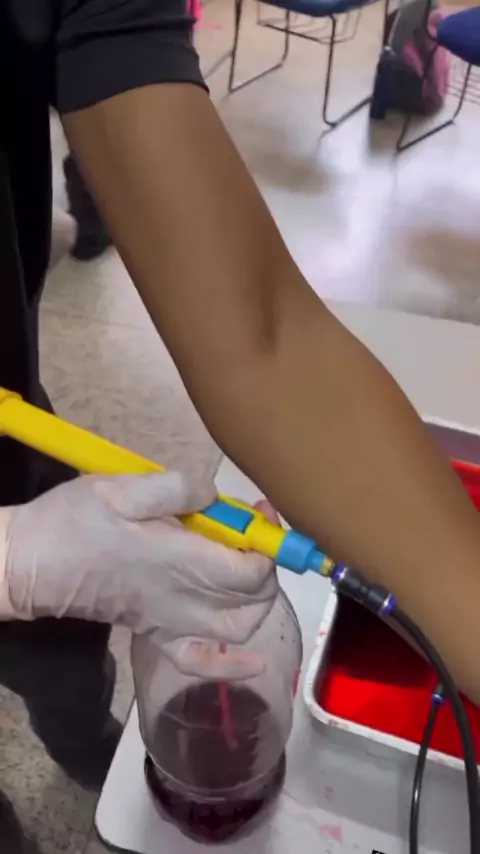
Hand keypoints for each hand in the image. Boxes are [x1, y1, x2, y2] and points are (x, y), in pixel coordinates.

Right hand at [2, 473, 277, 663]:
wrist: (30, 564)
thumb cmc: (75, 521)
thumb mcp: (124, 487)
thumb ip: (178, 488)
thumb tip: (217, 496)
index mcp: (181, 560)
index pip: (251, 568)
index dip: (267, 543)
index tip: (258, 512)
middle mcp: (185, 599)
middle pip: (254, 599)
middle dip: (267, 567)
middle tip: (251, 534)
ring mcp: (172, 623)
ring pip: (239, 630)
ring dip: (259, 605)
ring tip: (248, 572)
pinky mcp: (155, 635)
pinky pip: (201, 663)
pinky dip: (232, 666)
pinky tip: (252, 660)